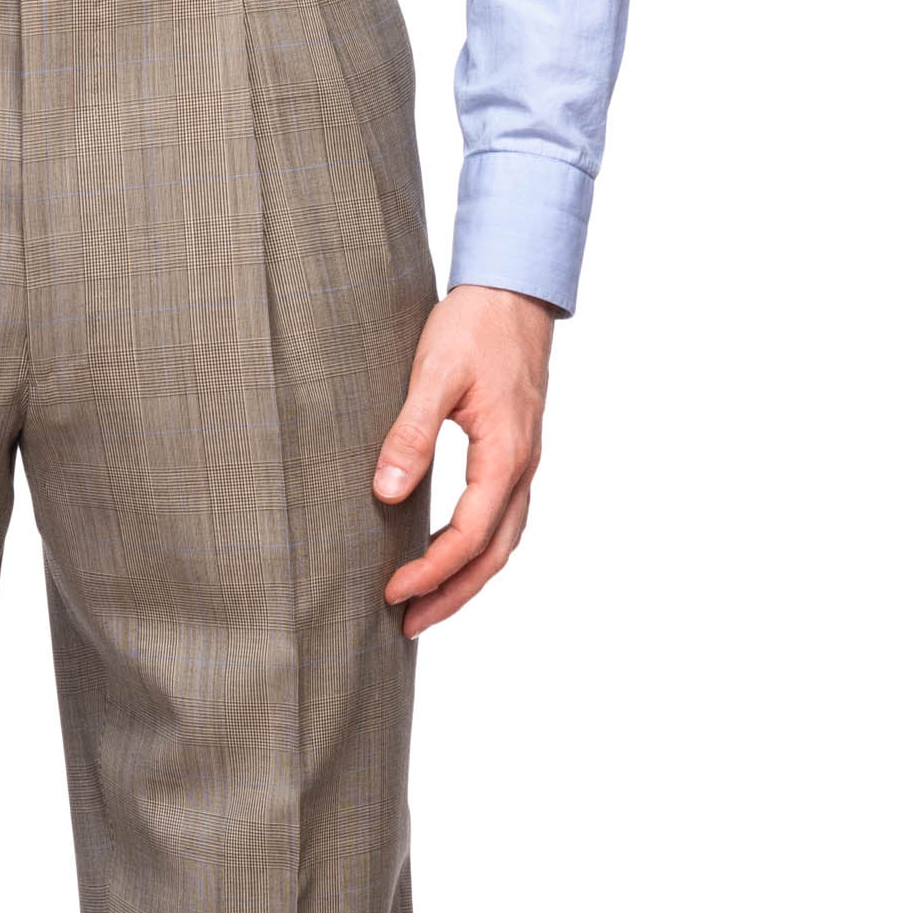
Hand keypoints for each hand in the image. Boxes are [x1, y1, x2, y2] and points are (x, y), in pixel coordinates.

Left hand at [374, 285, 554, 635]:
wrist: (514, 286)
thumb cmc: (474, 323)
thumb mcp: (434, 373)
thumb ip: (411, 434)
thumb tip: (388, 492)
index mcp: (505, 453)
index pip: (469, 536)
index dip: (430, 572)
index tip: (391, 593)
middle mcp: (522, 466)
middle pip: (493, 554)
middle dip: (452, 595)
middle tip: (407, 626)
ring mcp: (523, 461)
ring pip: (503, 541)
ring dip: (466, 579)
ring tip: (425, 607)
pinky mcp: (515, 453)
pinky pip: (502, 518)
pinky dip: (476, 550)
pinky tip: (446, 556)